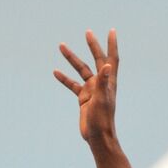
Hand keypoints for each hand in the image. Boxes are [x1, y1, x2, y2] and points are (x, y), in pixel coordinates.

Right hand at [55, 29, 118, 143]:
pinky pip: (72, 85)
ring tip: (61, 46)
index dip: (111, 45)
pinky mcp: (83, 98)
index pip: (111, 59)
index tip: (111, 31)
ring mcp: (91, 89)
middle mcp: (101, 83)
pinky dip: (64, 78)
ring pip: (81, 70)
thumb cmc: (102, 119)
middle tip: (87, 32)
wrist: (97, 136)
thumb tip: (107, 65)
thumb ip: (103, 82)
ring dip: (72, 59)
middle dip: (92, 46)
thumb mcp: (102, 99)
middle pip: (97, 60)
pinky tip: (55, 71)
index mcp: (109, 81)